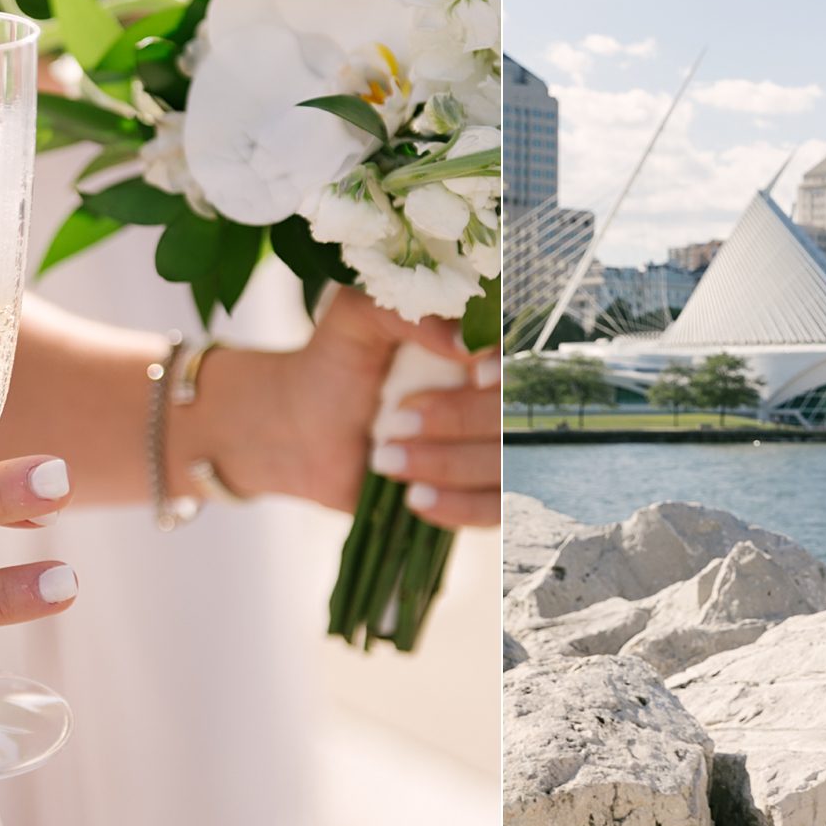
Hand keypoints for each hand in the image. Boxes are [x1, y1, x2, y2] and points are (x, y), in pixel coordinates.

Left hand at [204, 286, 499, 526]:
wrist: (298, 427)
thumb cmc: (333, 361)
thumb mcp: (357, 316)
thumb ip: (409, 313)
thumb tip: (468, 342)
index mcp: (482, 347)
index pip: (527, 359)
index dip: (514, 371)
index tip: (476, 375)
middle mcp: (498, 398)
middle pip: (520, 417)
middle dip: (460, 420)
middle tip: (397, 419)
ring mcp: (492, 449)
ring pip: (509, 469)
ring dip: (451, 465)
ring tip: (385, 459)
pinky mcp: (478, 496)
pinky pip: (494, 511)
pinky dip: (459, 507)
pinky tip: (415, 499)